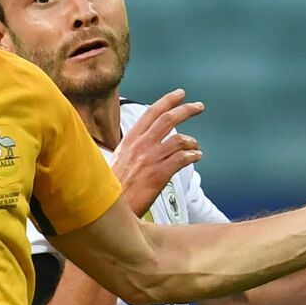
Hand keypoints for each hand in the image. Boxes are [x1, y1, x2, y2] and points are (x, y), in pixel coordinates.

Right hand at [112, 88, 204, 216]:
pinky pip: (182, 159)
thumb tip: (145, 143)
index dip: (167, 101)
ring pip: (178, 139)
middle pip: (167, 119)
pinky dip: (192, 156)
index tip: (179, 94)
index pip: (150, 113)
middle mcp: (140, 146)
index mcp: (129, 140)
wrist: (106, 210)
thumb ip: (133, 149)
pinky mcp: (158, 175)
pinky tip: (196, 157)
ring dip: (191, 141)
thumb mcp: (118, 161)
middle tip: (198, 106)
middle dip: (186, 110)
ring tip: (195, 146)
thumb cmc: (112, 189)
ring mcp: (149, 159)